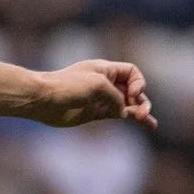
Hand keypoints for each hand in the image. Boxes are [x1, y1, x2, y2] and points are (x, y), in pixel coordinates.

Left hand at [37, 59, 155, 130]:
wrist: (43, 99)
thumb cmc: (67, 86)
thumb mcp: (98, 85)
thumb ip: (116, 97)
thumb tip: (123, 112)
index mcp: (105, 70)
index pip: (131, 72)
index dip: (138, 82)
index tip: (131, 93)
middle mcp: (105, 83)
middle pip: (132, 90)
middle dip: (141, 100)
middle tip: (143, 113)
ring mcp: (100, 99)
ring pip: (127, 105)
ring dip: (140, 112)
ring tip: (151, 123)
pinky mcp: (95, 113)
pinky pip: (117, 114)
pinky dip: (130, 118)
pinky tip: (144, 124)